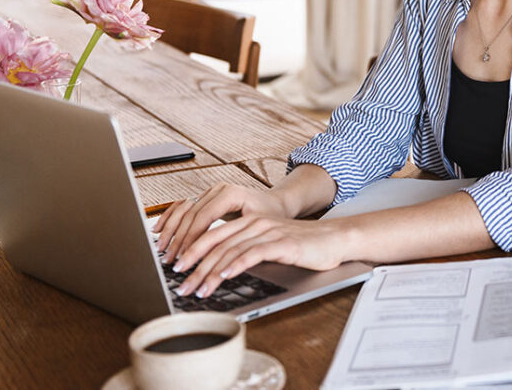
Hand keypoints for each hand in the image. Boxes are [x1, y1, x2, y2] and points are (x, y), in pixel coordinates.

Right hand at [152, 183, 287, 264]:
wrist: (275, 204)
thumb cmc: (271, 216)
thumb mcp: (258, 228)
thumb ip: (237, 239)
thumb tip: (218, 260)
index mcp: (230, 193)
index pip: (203, 217)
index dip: (191, 239)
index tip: (183, 257)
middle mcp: (218, 189)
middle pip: (191, 215)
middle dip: (178, 239)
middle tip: (170, 260)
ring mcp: (210, 192)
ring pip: (183, 210)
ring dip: (170, 230)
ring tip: (162, 250)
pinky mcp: (205, 197)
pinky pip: (183, 206)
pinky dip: (170, 218)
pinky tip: (158, 230)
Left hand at [172, 216, 347, 297]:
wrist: (336, 239)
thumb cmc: (304, 246)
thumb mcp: (270, 246)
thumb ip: (246, 251)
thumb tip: (218, 270)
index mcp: (250, 222)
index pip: (212, 235)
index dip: (191, 251)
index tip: (176, 270)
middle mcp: (256, 223)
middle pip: (216, 243)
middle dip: (194, 266)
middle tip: (180, 285)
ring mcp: (269, 232)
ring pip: (230, 250)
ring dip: (210, 272)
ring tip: (198, 289)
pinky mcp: (283, 243)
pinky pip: (253, 253)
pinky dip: (236, 265)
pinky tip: (224, 276)